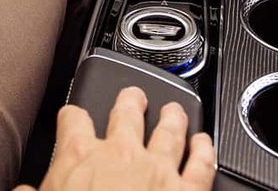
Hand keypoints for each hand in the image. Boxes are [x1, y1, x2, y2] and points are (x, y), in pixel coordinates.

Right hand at [18, 87, 215, 190]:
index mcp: (79, 158)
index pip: (73, 121)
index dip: (72, 116)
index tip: (73, 117)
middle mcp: (121, 154)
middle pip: (127, 114)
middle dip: (129, 101)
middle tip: (132, 96)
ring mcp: (158, 169)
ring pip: (169, 131)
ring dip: (172, 117)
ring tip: (173, 110)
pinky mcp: (187, 190)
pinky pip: (200, 164)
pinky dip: (204, 150)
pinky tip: (204, 143)